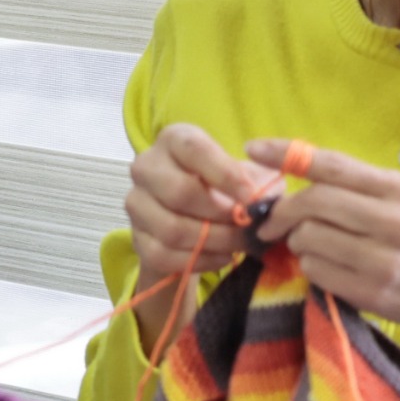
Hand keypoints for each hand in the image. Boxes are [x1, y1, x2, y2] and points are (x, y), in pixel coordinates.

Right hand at [122, 124, 267, 350]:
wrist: (196, 215)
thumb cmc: (228, 188)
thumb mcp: (247, 175)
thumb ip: (260, 183)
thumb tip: (263, 202)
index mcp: (174, 140)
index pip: (194, 149)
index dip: (224, 174)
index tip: (251, 197)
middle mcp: (146, 166)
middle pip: (179, 192)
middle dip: (221, 215)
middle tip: (249, 228)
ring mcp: (136, 202)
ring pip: (172, 229)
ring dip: (214, 242)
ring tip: (241, 245)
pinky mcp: (136, 236)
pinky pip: (164, 255)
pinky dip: (200, 261)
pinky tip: (224, 257)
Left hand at [249, 139, 399, 384]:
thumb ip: (362, 186)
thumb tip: (299, 165)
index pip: (332, 165)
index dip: (286, 154)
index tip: (253, 148)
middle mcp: (395, 221)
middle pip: (312, 202)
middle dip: (281, 211)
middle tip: (270, 222)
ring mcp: (385, 259)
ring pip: (308, 238)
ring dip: (297, 242)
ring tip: (311, 247)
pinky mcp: (374, 292)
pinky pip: (316, 271)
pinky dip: (310, 267)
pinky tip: (325, 268)